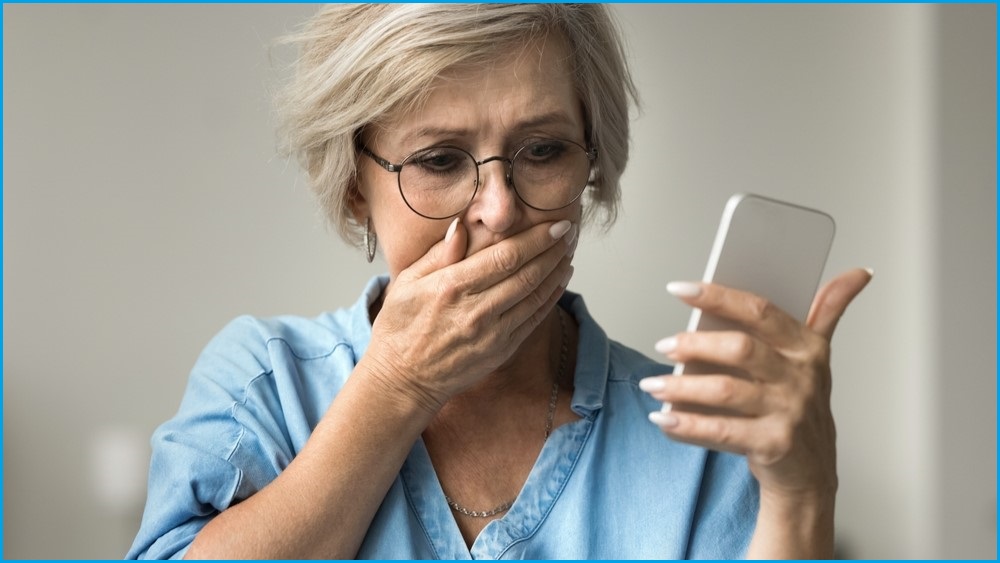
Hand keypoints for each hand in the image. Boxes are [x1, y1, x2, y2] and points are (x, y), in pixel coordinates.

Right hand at [363, 219, 576, 413]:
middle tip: (570, 232)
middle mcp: (476, 310)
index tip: (556, 224)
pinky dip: (551, 297)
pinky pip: (534, 319)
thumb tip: (462, 225)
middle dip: (554, 250)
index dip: (537, 238)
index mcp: (452, 287)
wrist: (402, 380)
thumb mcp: (406, 283)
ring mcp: (492, 334)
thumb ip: (437, 254)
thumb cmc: (400, 329)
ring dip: (557, 271)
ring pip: (536, 296)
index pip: (506, 256)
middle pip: (528, 274)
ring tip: (568, 251)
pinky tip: (559, 281)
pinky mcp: (501, 351)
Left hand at [639, 268, 871, 496]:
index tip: (678, 288)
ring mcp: (789, 412)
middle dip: (695, 344)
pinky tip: (664, 419)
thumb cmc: (801, 406)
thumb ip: (829, 311)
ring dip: (681, 387)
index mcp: (806, 348)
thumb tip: (858, 273)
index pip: (759, 311)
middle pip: (740, 349)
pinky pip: (721, 431)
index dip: (718, 296)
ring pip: (726, 390)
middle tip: (663, 345)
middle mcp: (801, 378)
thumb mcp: (817, 357)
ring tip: (651, 385)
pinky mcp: (773, 445)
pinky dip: (687, 425)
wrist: (811, 473)